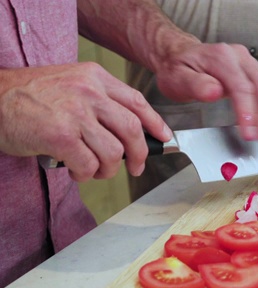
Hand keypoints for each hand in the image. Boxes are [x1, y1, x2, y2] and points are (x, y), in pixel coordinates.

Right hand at [0, 63, 170, 181]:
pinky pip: (89, 165)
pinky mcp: (61, 135)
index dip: (155, 123)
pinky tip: (74, 170)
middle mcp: (88, 92)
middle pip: (132, 129)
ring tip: (92, 170)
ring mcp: (75, 113)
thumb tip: (132, 130)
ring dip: (106, 170)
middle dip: (138, 155)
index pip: (137, 102)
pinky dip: (85, 174)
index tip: (164, 137)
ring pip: (113, 152)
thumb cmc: (28, 96)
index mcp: (94, 77)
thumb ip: (99, 101)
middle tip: (133, 167)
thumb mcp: (70, 84)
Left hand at [152, 42, 257, 142]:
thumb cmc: (178, 71)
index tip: (251, 134)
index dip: (249, 112)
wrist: (180, 57)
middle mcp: (241, 57)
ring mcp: (252, 63)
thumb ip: (196, 85)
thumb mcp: (177, 78)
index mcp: (222, 58)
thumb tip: (215, 91)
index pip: (242, 87)